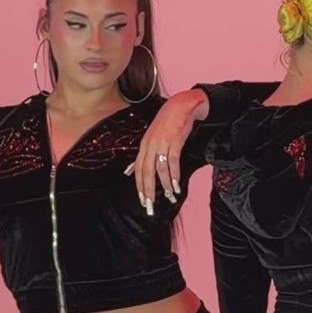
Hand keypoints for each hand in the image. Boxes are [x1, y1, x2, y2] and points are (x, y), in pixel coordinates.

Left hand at [130, 89, 207, 213]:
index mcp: (144, 146)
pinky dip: (174, 174)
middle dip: (148, 191)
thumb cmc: (168, 123)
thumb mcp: (152, 139)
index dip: (140, 187)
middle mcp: (150, 145)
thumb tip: (130, 171)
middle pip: (146, 172)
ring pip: (160, 169)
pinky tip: (176, 184)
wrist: (181, 105)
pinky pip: (172, 161)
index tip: (143, 201)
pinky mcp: (174, 140)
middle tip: (150, 206)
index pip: (139, 170)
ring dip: (164, 185)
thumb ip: (143, 155)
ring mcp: (161, 142)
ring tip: (170, 196)